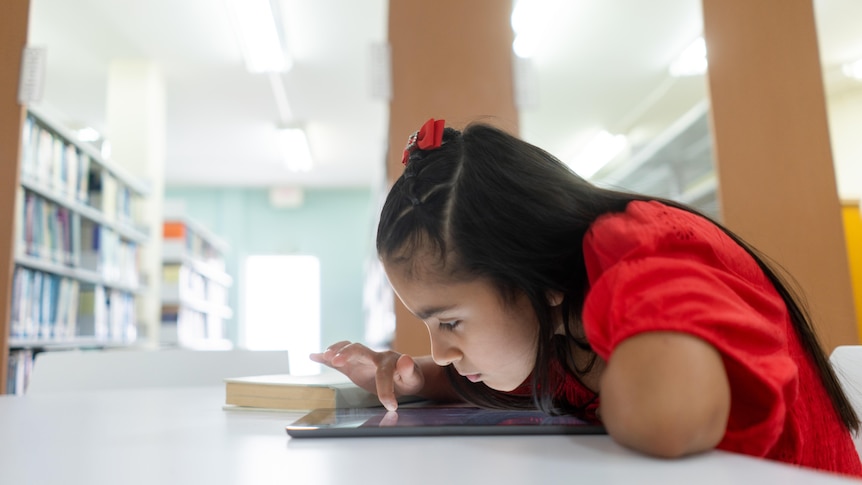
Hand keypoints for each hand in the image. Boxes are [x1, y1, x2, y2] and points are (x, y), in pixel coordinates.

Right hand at [310, 341, 424, 410]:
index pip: (383, 372)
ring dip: (336, 352)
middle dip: (347, 354)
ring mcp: (361, 360)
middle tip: (337, 361)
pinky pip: (338, 360)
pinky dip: (326, 357)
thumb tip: (406, 360)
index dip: (386, 389)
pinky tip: (314, 356)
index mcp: (388, 360)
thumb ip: (410, 371)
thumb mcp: (414, 378)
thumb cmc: (408, 378)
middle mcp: (372, 356)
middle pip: (358, 349)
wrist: (403, 375)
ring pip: (347, 350)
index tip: (391, 406)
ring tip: (326, 356)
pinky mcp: (352, 366)